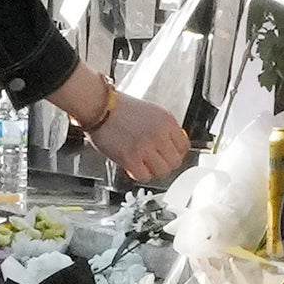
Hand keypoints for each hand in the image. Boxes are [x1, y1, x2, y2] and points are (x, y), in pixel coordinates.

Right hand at [60, 76, 191, 183]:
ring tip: (143, 165)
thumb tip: (171, 147)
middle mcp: (159, 134)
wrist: (98, 106)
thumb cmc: (119, 108)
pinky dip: (138, 174)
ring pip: (162, 172)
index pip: (184, 147)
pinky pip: (144, 177)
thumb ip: (164, 128)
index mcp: (167, 121)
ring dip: (152, 171)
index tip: (168, 155)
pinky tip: (132, 166)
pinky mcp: (130, 158)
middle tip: (154, 162)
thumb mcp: (150, 112)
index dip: (175, 153)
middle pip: (175, 162)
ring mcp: (145, 147)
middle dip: (165, 164)